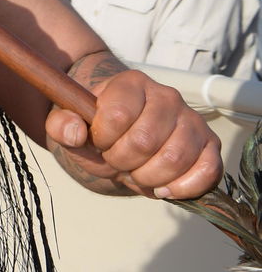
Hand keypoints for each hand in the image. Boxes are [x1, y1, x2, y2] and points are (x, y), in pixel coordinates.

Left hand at [46, 69, 220, 199]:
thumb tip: (76, 132)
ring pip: (175, 158)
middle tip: (116, 160)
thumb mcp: (69, 126)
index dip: (103, 138)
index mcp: (131, 83)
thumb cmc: (96, 133)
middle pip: (146, 140)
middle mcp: (167, 96)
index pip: (118, 115)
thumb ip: (61, 125)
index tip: (99, 141)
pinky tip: (162, 188)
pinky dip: (183, 187)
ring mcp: (192, 120)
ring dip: (148, 177)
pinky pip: (208, 171)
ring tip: (136, 173)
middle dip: (123, 161)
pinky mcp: (211, 145)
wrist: (122, 142)